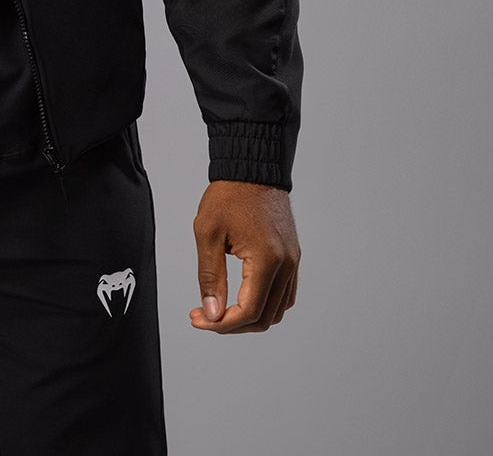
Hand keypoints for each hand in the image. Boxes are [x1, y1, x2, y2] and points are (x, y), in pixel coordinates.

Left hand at [188, 179, 299, 332]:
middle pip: (265, 318)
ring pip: (277, 310)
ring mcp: (293, 262)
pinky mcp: (292, 257)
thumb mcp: (208, 234)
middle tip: (204, 316)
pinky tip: (240, 298)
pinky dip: (263, 304)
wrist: (252, 168)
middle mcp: (286, 264)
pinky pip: (283, 294)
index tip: (199, 319)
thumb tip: (212, 312)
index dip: (222, 324)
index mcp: (267, 259)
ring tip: (219, 309)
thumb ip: (210, 277)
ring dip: (249, 317)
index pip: (249, 311)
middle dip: (233, 324)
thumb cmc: (229, 194)